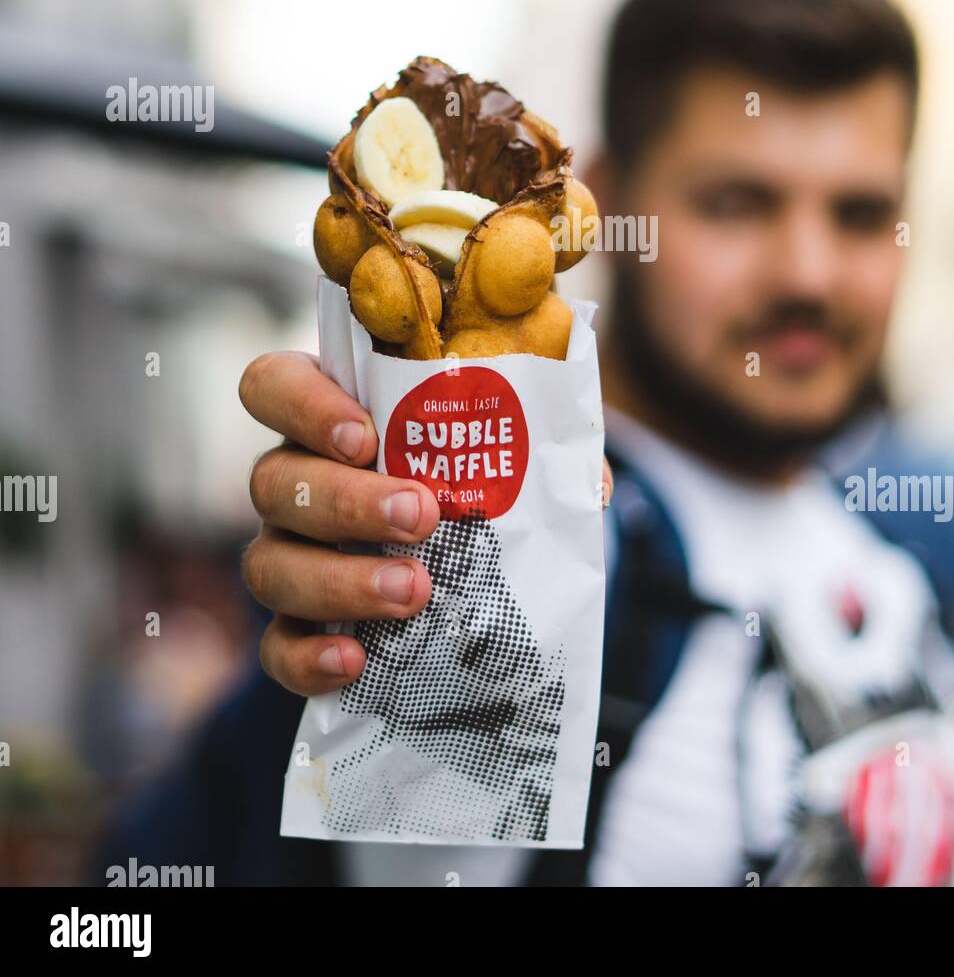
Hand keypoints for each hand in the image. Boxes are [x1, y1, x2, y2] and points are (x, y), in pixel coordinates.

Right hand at [239, 351, 612, 696]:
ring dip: (339, 579)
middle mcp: (296, 480)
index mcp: (333, 415)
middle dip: (346, 500)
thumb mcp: (515, 444)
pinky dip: (308, 658)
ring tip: (415, 593)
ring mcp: (288, 554)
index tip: (366, 436)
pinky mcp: (297, 628)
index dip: (303, 406)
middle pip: (274, 480)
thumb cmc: (485, 481)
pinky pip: (275, 648)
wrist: (485, 570)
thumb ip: (543, 443)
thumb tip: (590, 485)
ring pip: (269, 564)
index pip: (273, 386)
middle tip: (422, 515)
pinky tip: (355, 660)